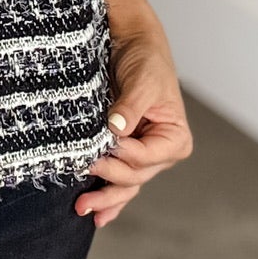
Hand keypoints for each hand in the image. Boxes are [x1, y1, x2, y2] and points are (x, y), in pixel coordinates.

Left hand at [77, 25, 192, 228]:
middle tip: (83, 177)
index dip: (122, 155)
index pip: (145, 157)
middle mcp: (161, 152)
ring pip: (125, 184)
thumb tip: (116, 129)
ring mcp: (142, 154)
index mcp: (174, 138)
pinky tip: (98, 214)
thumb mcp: (142, 80)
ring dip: (105, 198)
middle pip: (134, 176)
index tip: (101, 147)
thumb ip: (130, 107)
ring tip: (83, 209)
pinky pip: (119, 179)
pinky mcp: (125, 152)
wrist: (133, 44)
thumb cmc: (145, 60)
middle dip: (109, 181)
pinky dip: (109, 197)